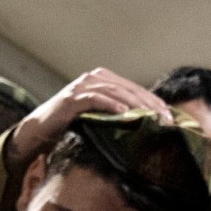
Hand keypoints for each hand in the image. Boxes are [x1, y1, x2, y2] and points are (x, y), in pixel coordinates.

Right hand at [6, 68, 170, 173]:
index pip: (135, 89)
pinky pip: (96, 98)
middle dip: (150, 104)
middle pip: (129, 88)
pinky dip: (111, 105)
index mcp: (103, 80)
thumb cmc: (71, 127)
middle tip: (166, 119)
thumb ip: (118, 116)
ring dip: (136, 104)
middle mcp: (94, 78)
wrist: (39, 132)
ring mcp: (82, 87)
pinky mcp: (72, 98)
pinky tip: (125, 113)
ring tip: (151, 117)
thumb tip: (147, 127)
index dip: (154, 102)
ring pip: (116, 91)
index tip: (171, 117)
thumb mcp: (100, 119)